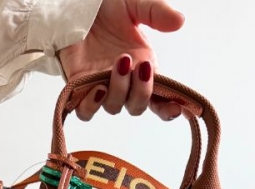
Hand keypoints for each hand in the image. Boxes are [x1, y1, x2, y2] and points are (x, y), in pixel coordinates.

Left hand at [58, 0, 184, 120]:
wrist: (75, 5)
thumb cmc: (106, 9)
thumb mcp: (135, 6)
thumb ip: (157, 13)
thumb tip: (179, 21)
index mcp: (143, 70)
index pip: (158, 99)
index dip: (167, 109)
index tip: (176, 109)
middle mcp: (124, 83)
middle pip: (136, 106)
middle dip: (141, 92)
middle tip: (139, 65)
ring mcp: (101, 87)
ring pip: (113, 107)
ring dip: (119, 91)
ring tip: (119, 63)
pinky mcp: (79, 88)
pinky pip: (85, 111)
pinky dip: (91, 105)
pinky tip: (97, 87)